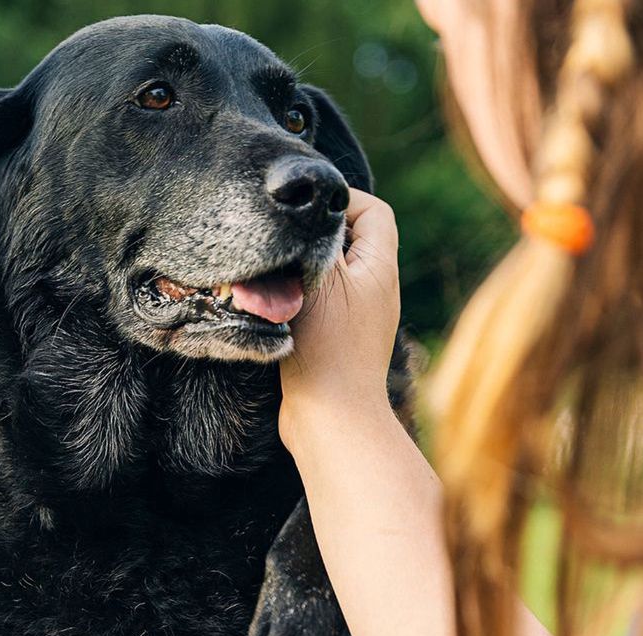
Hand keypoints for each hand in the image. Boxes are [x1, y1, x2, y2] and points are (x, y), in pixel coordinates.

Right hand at [279, 188, 400, 452]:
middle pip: (350, 240)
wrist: (331, 419)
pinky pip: (319, 302)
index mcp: (380, 267)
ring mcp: (358, 317)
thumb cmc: (327, 347)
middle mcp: (376, 289)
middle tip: (282, 238)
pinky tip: (272, 306)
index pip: (373, 211)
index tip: (304, 208)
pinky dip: (297, 297)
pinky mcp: (337, 341)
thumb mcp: (321, 279)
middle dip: (314, 234)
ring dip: (300, 268)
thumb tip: (307, 210)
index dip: (341, 199)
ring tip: (273, 274)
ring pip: (330, 272)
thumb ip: (317, 238)